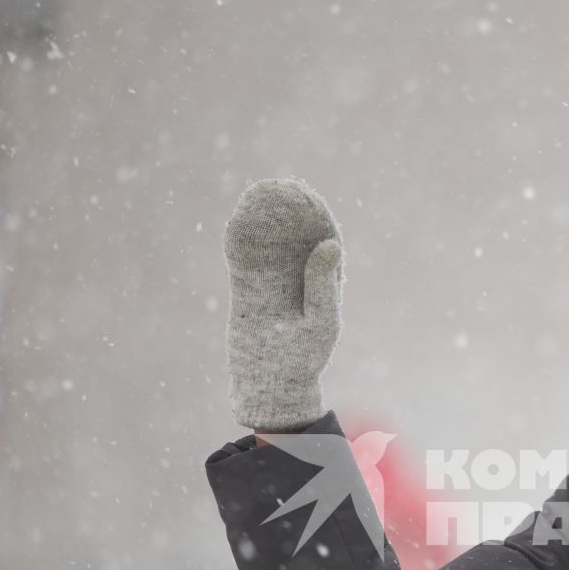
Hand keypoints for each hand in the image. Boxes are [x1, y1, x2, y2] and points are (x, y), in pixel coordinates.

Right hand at [224, 178, 343, 431]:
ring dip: (262, 220)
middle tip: (280, 185)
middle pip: (293, 237)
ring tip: (256, 193)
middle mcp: (299, 280)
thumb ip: (323, 285)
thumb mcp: (320, 322)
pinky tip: (238, 219)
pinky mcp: (249, 292)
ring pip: (268, 245)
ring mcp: (273, 284)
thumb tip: (330, 244)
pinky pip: (246, 260)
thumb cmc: (304, 359)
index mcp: (324, 284)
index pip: (322, 241)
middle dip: (286, 211)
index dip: (315, 216)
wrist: (273, 385)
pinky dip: (242, 240)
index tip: (308, 193)